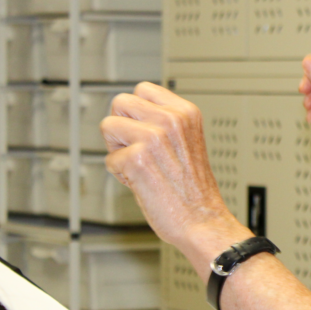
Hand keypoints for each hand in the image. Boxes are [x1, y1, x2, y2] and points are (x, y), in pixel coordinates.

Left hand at [100, 82, 243, 249]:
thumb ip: (164, 122)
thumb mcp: (189, 140)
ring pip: (108, 126)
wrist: (202, 220)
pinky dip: (120, 175)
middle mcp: (171, 120)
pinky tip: (141, 182)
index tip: (145, 130)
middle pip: (120, 102)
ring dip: (118, 149)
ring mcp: (153, 138)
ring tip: (140, 165)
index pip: (142, 89)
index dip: (137, 112)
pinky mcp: (137, 159)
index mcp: (186, 112)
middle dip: (122, 126)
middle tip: (140, 150)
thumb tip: (130, 113)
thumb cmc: (194, 189)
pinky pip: (109, 159)